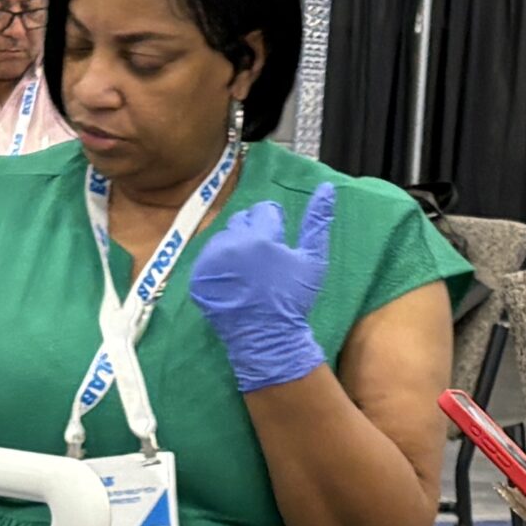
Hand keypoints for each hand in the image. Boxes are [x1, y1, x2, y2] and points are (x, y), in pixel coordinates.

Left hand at [189, 182, 333, 393]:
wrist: (267, 338)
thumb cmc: (293, 300)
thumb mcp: (313, 261)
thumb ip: (317, 222)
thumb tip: (327, 188)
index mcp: (259, 236)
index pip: (264, 210)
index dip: (274, 226)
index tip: (277, 246)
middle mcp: (231, 244)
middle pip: (241, 221)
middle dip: (252, 234)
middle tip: (263, 261)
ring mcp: (210, 262)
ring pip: (223, 239)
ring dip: (234, 249)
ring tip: (248, 273)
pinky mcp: (198, 279)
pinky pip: (208, 260)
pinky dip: (218, 268)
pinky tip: (233, 283)